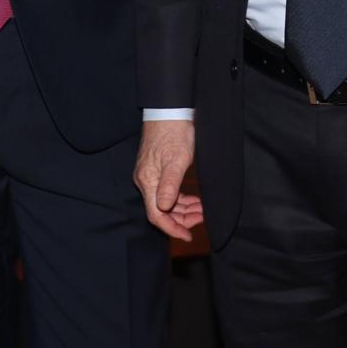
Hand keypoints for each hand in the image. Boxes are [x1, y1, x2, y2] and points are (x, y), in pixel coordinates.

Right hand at [134, 119, 203, 241]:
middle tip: (201, 219)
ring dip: (183, 209)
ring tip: (201, 209)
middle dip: (181, 219)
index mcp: (148, 181)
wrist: (169, 111)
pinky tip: (193, 200)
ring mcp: (150, 176)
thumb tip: (165, 208)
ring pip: (166, 203)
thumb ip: (170, 185)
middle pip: (161, 211)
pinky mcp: (156, 171)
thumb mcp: (177, 160)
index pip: (157, 215)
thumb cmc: (174, 133)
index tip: (188, 236)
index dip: (172, 228)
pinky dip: (180, 199)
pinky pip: (167, 192)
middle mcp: (145, 181)